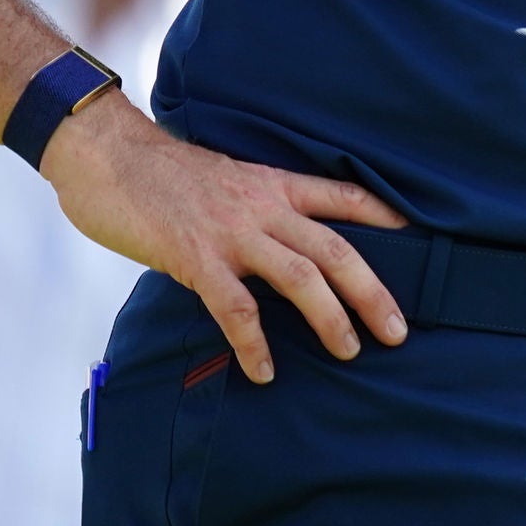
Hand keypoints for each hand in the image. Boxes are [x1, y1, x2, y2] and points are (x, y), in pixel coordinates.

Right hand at [43, 94, 409, 382]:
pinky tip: (265, 371)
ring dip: (330, 318)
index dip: (384, 215)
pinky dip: (255, 343)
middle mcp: (262, 206)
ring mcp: (231, 231)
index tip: (419, 236)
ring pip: (301, 276)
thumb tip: (272, 243)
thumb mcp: (222, 179)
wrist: (106, 154)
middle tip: (398, 331)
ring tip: (350, 352)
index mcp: (271, 183)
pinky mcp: (195, 257)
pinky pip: (237, 308)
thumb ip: (252, 208)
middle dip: (373, 292)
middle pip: (337, 249)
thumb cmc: (158, 173)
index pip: (342, 196)